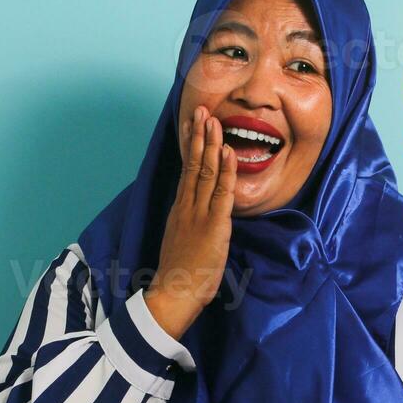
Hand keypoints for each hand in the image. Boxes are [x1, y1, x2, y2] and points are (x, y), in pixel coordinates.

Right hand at [145, 106, 236, 339]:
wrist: (173, 294)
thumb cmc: (180, 275)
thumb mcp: (182, 242)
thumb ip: (189, 225)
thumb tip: (196, 217)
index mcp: (179, 210)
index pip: (186, 171)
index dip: (191, 146)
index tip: (192, 124)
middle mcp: (186, 206)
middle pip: (193, 163)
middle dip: (199, 135)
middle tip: (202, 109)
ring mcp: (198, 214)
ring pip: (205, 172)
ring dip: (211, 144)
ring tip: (214, 120)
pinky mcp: (213, 225)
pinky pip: (221, 192)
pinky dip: (225, 170)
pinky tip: (228, 151)